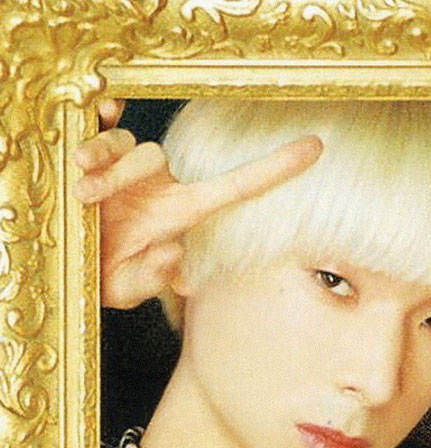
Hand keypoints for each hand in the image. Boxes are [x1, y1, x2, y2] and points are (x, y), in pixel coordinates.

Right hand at [74, 120, 321, 308]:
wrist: (68, 267)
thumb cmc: (105, 277)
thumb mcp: (129, 288)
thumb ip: (153, 278)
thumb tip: (171, 252)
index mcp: (181, 212)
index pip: (239, 185)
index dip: (276, 168)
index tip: (316, 148)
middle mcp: (160, 186)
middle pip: (156, 155)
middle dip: (121, 176)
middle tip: (91, 201)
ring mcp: (128, 171)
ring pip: (129, 147)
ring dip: (101, 169)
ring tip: (79, 197)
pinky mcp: (97, 158)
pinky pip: (104, 130)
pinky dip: (97, 133)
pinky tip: (87, 134)